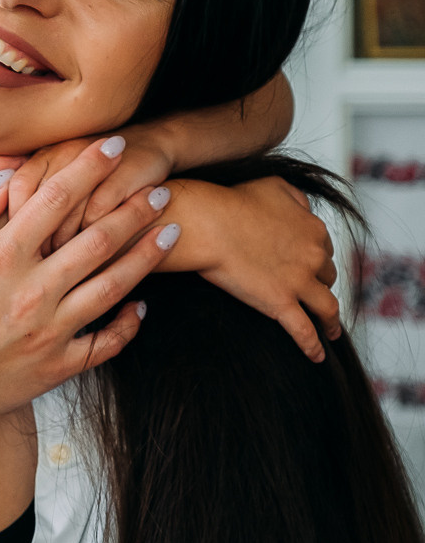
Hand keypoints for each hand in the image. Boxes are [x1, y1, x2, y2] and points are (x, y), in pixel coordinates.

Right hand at [0, 143, 180, 437]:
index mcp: (0, 259)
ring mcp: (50, 332)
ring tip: (170, 234)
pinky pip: (105, 344)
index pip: (56, 198)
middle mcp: (33, 292)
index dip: (89, 167)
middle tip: (161, 189)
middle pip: (98, 239)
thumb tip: (2, 179)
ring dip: (145, 257)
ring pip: (113, 287)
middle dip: (134, 209)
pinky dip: (128, 325)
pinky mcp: (57, 367)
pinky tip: (141, 306)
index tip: (114, 146)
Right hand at [183, 176, 339, 361]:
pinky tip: (316, 357)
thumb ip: (297, 198)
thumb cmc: (232, 201)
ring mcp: (298, 283)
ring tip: (331, 331)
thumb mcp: (274, 186)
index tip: (309, 267)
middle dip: (321, 285)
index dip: (316, 259)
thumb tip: (307, 209)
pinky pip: (304, 332)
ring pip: (327, 308)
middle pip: (327, 277)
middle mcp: (313, 257)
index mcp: (313, 229)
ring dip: (332, 321)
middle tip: (313, 294)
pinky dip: (313, 346)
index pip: (324, 250)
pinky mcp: (280, 304)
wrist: (209, 224)